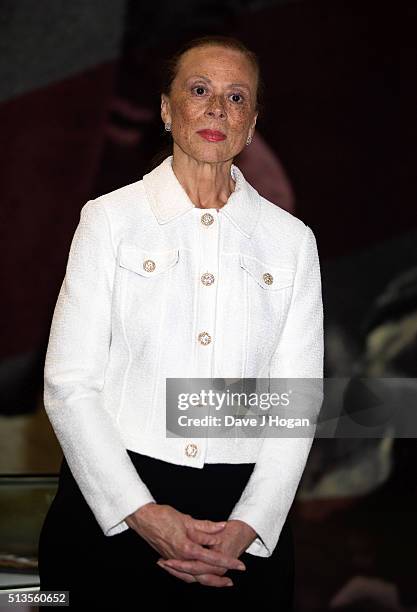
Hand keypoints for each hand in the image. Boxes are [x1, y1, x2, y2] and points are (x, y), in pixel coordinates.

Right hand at [125, 503, 245, 586]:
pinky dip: (193, 577)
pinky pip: (184, 574)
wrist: (143, 519)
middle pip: (204, 575)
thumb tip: (221, 528)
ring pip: (194, 577)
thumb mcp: (187, 519)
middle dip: (219, 579)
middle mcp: (180, 559)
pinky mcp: (169, 560)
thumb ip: (206, 527)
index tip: (240, 565)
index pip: (212, 558)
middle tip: (233, 579)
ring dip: (208, 580)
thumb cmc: (163, 517)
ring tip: (220, 582)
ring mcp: (174, 561)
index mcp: (187, 548)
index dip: (228, 562)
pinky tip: (199, 576)